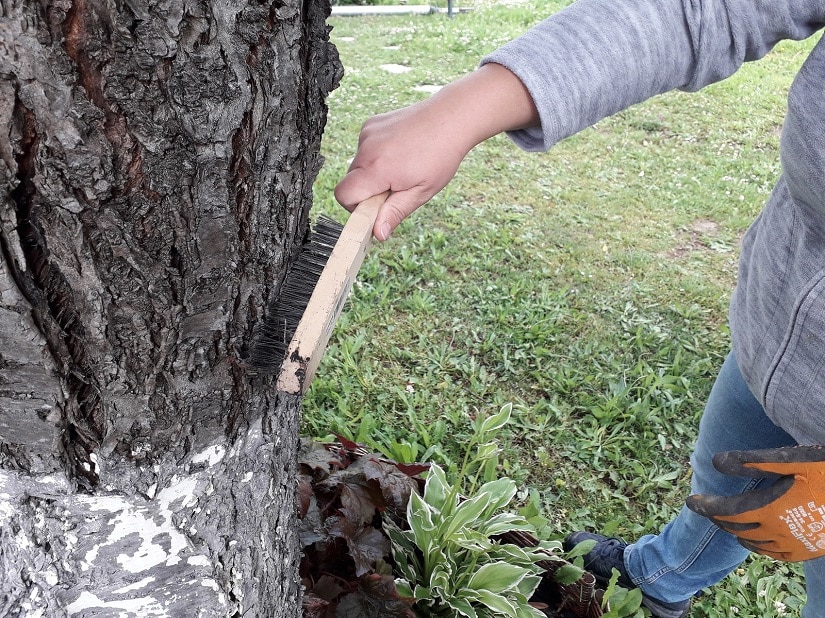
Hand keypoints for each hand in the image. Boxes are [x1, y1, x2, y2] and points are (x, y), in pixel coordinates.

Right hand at [334, 63, 538, 240]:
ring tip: (402, 167)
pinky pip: (364, 150)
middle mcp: (366, 148)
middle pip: (350, 181)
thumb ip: (394, 213)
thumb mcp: (421, 192)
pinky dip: (376, 156)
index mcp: (377, 169)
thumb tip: (377, 234)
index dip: (355, 207)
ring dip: (373, 174)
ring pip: (357, 166)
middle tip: (397, 187)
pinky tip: (400, 151)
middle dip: (367, 191)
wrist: (451, 118)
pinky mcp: (370, 125)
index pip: (343, 195)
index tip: (377, 208)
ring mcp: (367, 133)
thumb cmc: (441, 156)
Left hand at [686, 446, 824, 561]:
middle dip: (718, 518)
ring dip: (736, 532)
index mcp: (771, 510)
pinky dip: (760, 546)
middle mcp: (780, 533)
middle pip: (737, 529)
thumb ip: (752, 461)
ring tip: (727, 520)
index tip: (690, 501)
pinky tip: (758, 537)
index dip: (706, 507)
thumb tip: (715, 461)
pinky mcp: (810, 550)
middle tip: (706, 507)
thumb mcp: (791, 459)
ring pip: (755, 544)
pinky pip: (776, 554)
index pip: (726, 512)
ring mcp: (796, 545)